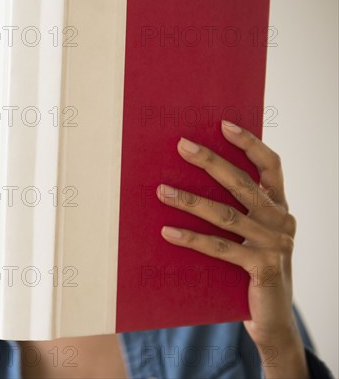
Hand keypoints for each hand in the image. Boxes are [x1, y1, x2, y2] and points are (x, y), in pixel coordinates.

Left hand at [156, 120, 307, 378]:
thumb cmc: (254, 271)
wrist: (273, 320)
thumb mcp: (250, 237)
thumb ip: (236, 211)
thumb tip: (189, 180)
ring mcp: (274, 244)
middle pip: (243, 183)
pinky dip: (192, 239)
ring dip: (190, 200)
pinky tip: (167, 231)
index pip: (271, 165)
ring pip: (226, 215)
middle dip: (211, 162)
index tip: (223, 124)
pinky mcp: (262, 268)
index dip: (250, 143)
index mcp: (280, 207)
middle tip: (182, 146)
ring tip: (161, 190)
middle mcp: (281, 220)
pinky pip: (221, 248)